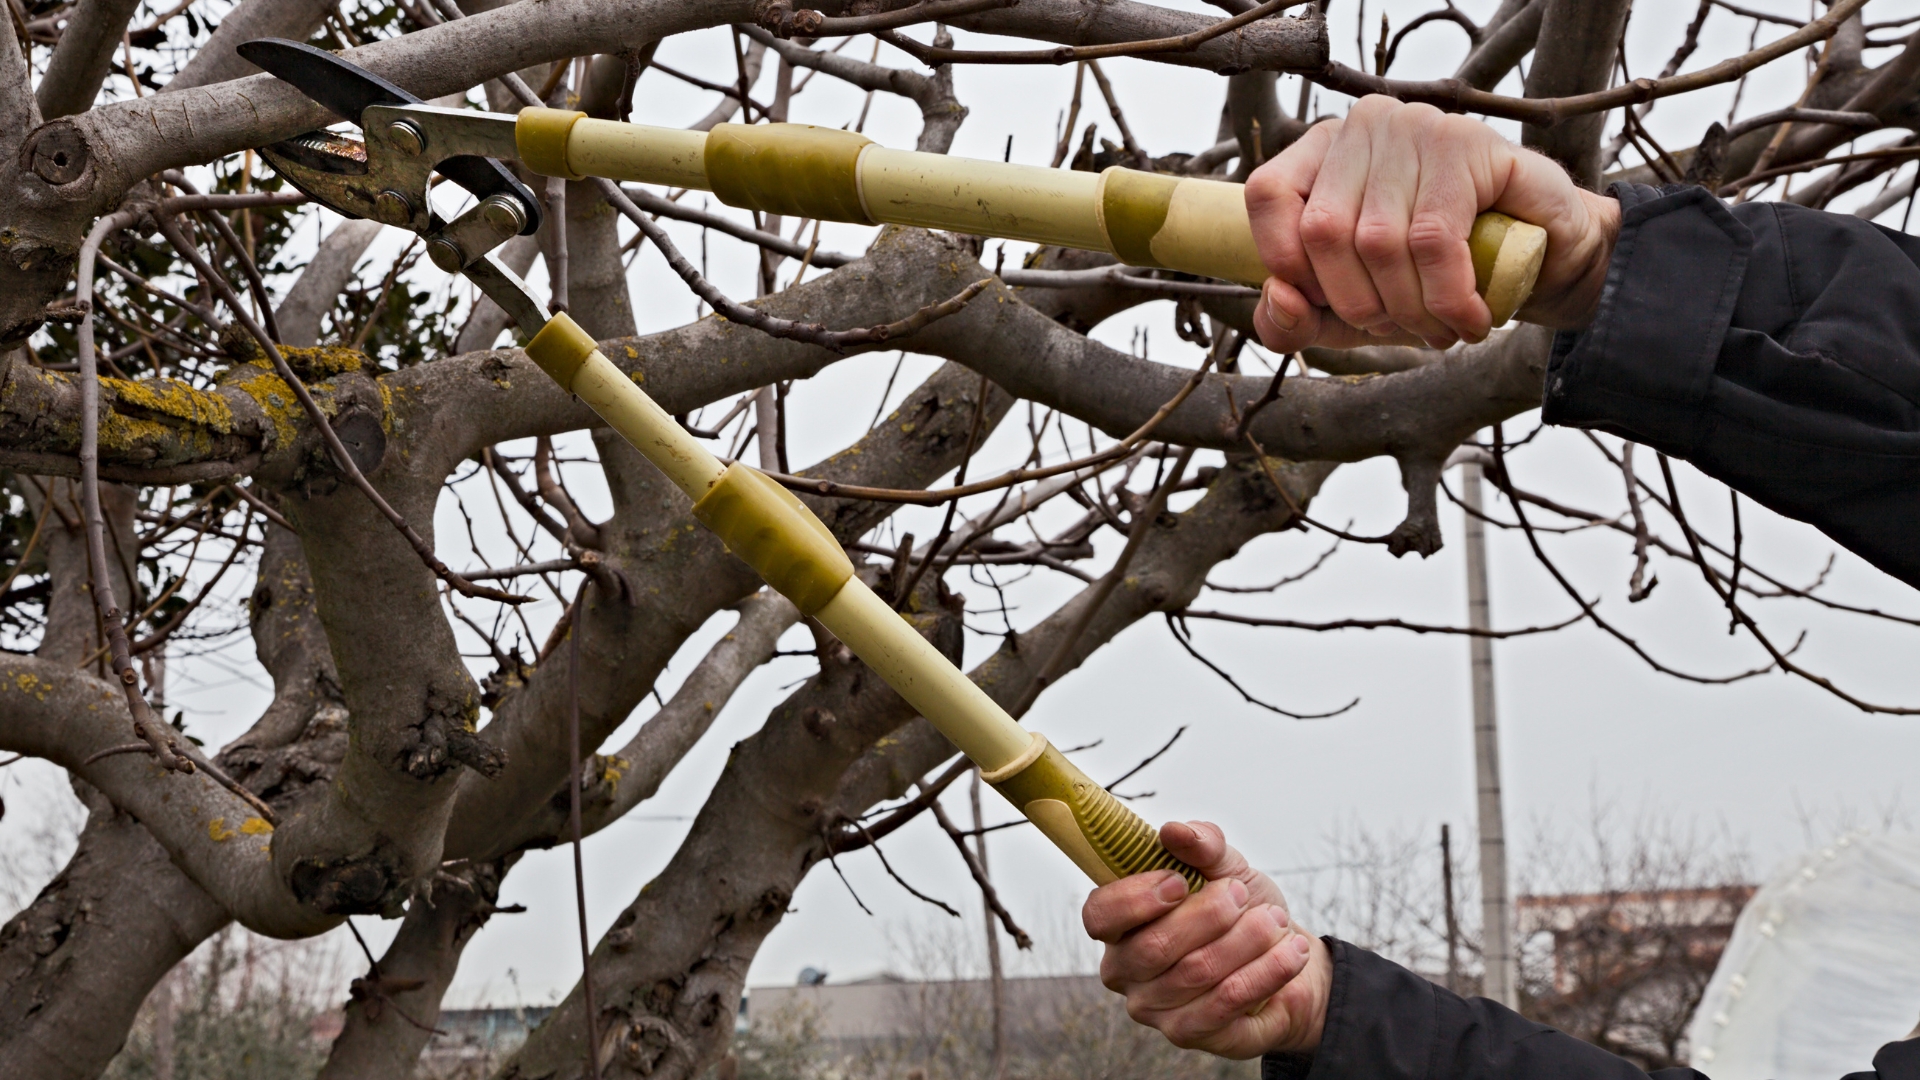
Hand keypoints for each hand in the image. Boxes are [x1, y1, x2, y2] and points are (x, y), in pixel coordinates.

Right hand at [1082, 820, 1331, 1057]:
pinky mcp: (1189, 1034)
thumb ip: (1202, 846)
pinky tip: (1291, 953)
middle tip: (1244, 895)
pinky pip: (1226, 1003)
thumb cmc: (1242, 909)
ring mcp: (1153, 1008)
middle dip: (1208, 915)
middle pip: (1153, 947)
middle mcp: (1125, 971)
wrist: (1284, 955)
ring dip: (1246, 941)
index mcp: (1118, 925)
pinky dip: (1265, 972)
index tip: (1179, 880)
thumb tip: (1174, 831)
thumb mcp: (1227, 867)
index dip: (1134, 899)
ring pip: (1195, 973)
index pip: (1100, 915)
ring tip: (1276, 921)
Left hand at [1244, 95, 1620, 352]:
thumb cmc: (1431, 280)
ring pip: (1379, 240)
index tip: (1329, 305)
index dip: (1288, 264)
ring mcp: (1415, 127)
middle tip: (1401, 329)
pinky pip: (1433, 239)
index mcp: (1319, 151)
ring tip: (1439, 331)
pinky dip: (1447, 298)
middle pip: (1323, 230)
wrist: (1541, 261)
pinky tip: (1469, 320)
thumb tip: (1278, 297)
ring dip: (1410, 310)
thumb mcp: (1347, 314)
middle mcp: (1362, 127)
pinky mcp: (1466, 145)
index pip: (1266, 195)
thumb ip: (1293, 319)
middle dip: (1360, 305)